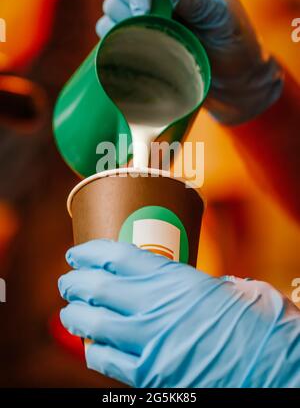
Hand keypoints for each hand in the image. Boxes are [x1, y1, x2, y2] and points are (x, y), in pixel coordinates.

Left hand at [58, 240, 299, 387]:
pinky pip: (106, 362)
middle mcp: (154, 307)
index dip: (89, 251)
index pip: (116, 256)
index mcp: (174, 278)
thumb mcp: (226, 287)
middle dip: (74, 281)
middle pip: (96, 287)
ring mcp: (149, 343)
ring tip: (69, 311)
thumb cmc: (256, 322)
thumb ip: (193, 283)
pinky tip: (91, 345)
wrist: (274, 365)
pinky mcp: (150, 375)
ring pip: (92, 325)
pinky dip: (93, 350)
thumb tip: (177, 281)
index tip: (77, 252)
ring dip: (74, 315)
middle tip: (68, 280)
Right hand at [96, 0, 282, 124]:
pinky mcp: (138, 34)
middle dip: (127, 3)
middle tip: (145, 27)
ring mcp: (147, 10)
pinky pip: (110, 31)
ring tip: (148, 41)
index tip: (143, 11)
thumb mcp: (223, 19)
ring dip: (121, 24)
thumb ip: (198, 1)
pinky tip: (134, 51)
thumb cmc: (235, 42)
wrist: (232, 76)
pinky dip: (115, 40)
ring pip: (112, 6)